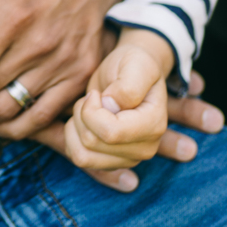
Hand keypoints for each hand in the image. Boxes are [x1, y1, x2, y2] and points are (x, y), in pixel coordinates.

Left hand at [63, 30, 171, 170]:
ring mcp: (128, 159)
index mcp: (153, 125)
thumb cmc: (134, 65)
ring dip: (76, 127)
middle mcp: (145, 148)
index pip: (111, 133)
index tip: (95, 93)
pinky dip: (72, 137)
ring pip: (83, 155)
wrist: (132, 72)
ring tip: (88, 109)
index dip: (91, 111)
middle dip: (82, 115)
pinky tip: (83, 120)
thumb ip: (127, 86)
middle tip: (93, 97)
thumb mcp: (136, 64)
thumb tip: (111, 107)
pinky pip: (79, 158)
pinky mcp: (111, 162)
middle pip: (92, 143)